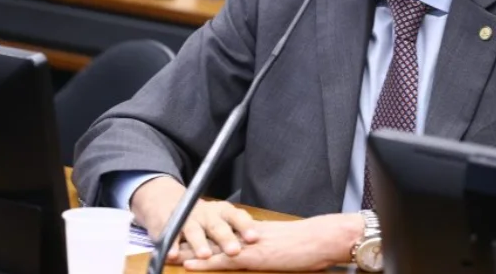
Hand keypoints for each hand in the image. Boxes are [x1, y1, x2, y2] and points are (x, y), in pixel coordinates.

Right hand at [130, 176, 259, 263]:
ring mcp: (188, 220)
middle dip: (226, 238)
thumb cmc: (206, 217)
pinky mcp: (170, 227)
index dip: (245, 227)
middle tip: (234, 250)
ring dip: (199, 243)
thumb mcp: (223, 219)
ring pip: (194, 231)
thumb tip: (264, 242)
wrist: (170, 202)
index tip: (254, 238)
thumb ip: (238, 229)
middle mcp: (207, 214)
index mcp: (223, 212)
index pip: (237, 217)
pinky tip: (173, 255)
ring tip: (204, 254)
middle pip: (218, 226)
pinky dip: (172, 246)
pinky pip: (171, 236)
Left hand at [182, 213, 364, 271]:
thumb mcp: (288, 244)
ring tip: (171, 253)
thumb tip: (267, 251)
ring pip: (215, 246)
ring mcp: (252, 244)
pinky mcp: (256, 255)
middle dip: (192, 241)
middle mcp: (250, 235)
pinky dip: (208, 261)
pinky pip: (227, 258)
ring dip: (192, 250)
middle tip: (170, 243)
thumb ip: (273, 246)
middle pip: (215, 236)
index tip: (188, 237)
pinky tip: (192, 263)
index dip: (205, 235)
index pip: (226, 232)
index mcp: (257, 232)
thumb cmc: (313, 243)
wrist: (325, 238)